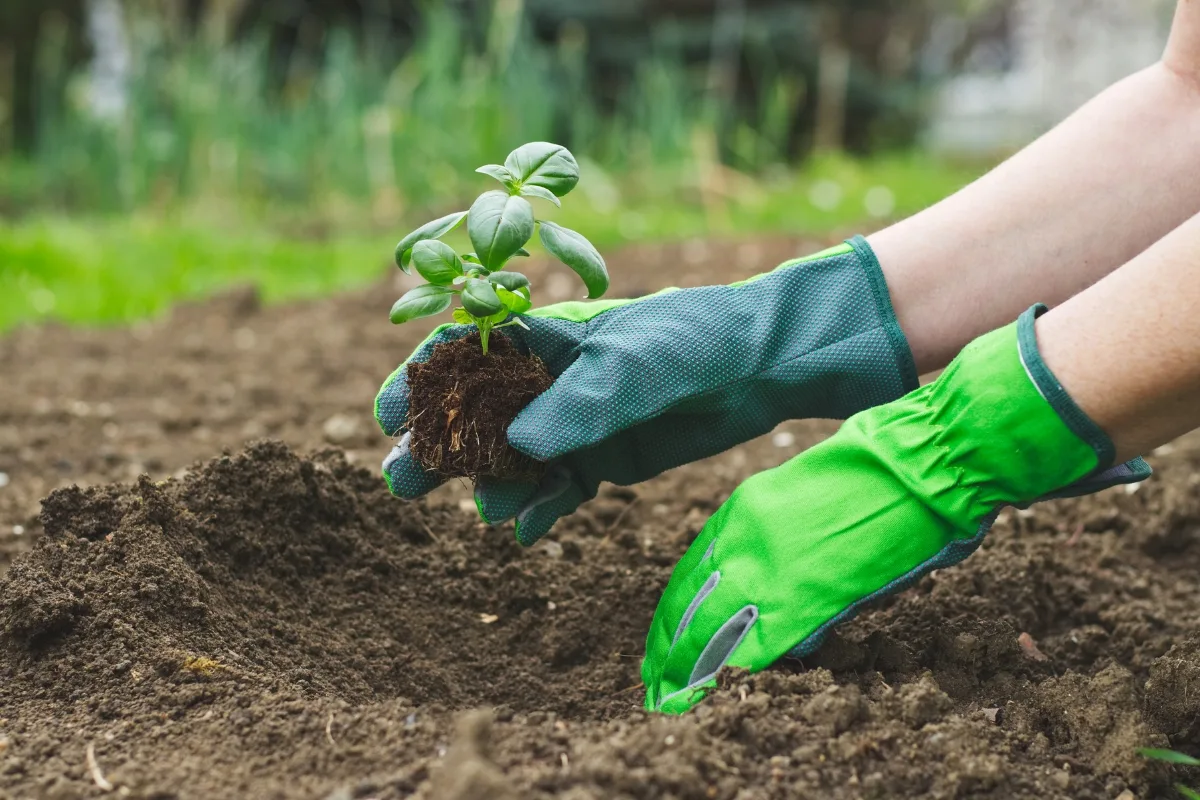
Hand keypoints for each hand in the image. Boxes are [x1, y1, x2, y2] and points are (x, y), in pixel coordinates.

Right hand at [376, 237, 918, 543]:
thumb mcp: (637, 363)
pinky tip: (527, 531)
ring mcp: (574, 422)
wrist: (762, 366)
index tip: (387, 417)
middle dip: (439, 447)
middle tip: (401, 482)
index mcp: (545, 336)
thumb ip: (580, 403)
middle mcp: (550, 381)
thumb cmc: (696, 340)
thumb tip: (519, 445)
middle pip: (477, 415)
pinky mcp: (602, 458)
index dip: (422, 383)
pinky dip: (540, 509)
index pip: (466, 354)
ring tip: (487, 511)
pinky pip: (557, 489)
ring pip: (512, 460)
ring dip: (491, 485)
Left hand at [642, 306, 1149, 712]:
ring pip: (709, 630)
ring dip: (690, 666)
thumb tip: (770, 579)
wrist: (920, 458)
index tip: (662, 641)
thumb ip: (775, 536)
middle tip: (654, 682)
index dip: (673, 613)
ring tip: (673, 696)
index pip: (690, 573)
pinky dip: (739, 667)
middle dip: (668, 649)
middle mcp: (743, 539)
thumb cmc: (876, 470)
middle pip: (688, 606)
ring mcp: (771, 568)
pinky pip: (760, 642)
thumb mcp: (801, 494)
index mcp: (743, 511)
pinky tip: (723, 686)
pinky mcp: (807, 596)